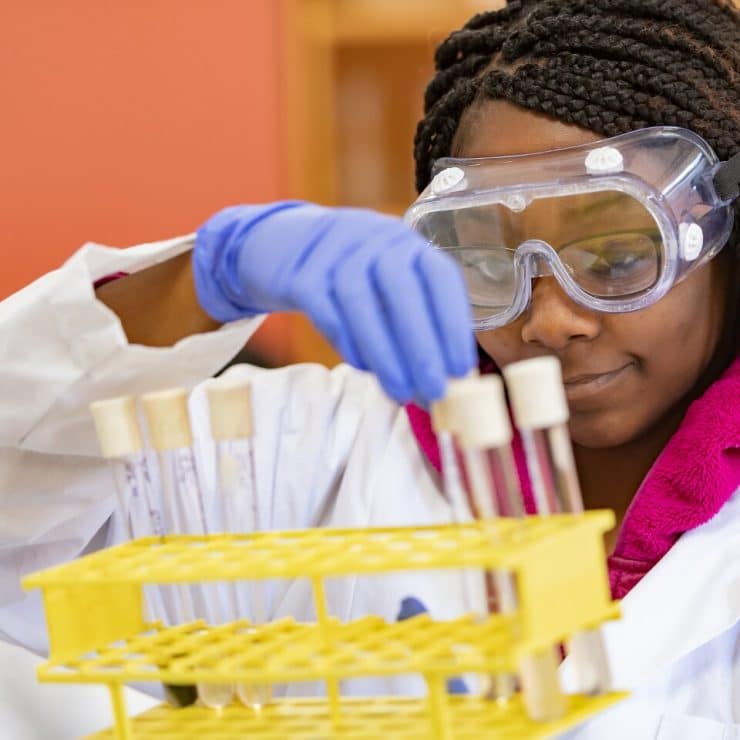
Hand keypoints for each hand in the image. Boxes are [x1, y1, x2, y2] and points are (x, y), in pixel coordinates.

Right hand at [193, 202, 475, 403]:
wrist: (290, 246)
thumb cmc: (356, 280)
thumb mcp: (390, 284)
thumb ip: (414, 321)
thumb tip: (441, 380)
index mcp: (407, 244)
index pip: (439, 277)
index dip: (453, 324)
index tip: (462, 369)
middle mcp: (375, 239)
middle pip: (401, 290)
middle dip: (422, 346)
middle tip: (434, 391)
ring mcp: (334, 252)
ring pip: (360, 303)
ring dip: (385, 353)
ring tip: (401, 392)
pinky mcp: (301, 275)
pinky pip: (326, 313)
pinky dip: (348, 344)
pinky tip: (364, 368)